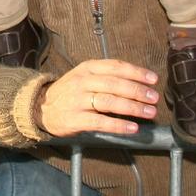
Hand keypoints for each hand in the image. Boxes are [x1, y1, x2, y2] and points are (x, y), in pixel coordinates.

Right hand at [36, 59, 159, 136]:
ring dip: (133, 107)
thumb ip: (106, 77)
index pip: (116, 66)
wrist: (40, 108)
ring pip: (110, 101)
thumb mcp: (84, 76)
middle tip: (154, 98)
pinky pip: (101, 121)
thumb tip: (137, 83)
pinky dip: (119, 124)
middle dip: (138, 91)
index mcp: (88, 68)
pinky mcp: (76, 119)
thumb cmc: (69, 92)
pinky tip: (132, 128)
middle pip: (116, 84)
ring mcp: (78, 100)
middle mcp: (83, 81)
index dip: (136, 72)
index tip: (153, 79)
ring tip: (149, 112)